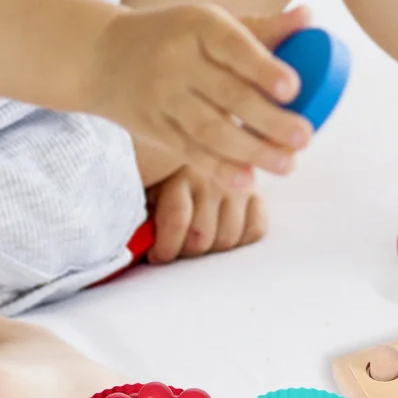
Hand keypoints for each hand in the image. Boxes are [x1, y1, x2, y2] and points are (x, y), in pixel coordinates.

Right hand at [91, 3, 311, 192]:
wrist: (101, 55)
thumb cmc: (175, 36)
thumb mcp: (209, 23)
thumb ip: (262, 28)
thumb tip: (310, 18)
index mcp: (199, 26)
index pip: (234, 46)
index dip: (263, 67)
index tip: (293, 89)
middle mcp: (178, 60)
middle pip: (227, 94)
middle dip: (268, 120)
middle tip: (304, 137)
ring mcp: (163, 96)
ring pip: (209, 129)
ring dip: (250, 151)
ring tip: (287, 165)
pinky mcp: (153, 127)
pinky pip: (188, 151)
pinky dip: (218, 168)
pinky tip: (246, 181)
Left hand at [146, 166, 268, 262]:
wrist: (193, 142)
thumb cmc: (162, 172)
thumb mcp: (149, 182)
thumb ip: (144, 207)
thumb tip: (140, 243)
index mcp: (180, 171)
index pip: (176, 220)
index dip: (164, 248)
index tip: (155, 255)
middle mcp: (213, 176)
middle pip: (202, 237)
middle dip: (184, 251)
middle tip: (175, 249)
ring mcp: (239, 184)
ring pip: (228, 238)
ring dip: (210, 249)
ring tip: (196, 241)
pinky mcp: (257, 192)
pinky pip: (255, 229)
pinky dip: (240, 238)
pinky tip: (222, 232)